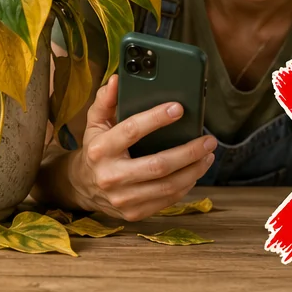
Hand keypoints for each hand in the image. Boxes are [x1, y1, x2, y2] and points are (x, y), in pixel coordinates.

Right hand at [63, 75, 217, 220]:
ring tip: (208, 154)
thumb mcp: (95, 122)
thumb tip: (117, 79)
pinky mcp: (133, 212)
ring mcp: (122, 198)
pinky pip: (167, 200)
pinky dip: (186, 185)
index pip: (131, 131)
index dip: (156, 118)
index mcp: (100, 150)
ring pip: (167, 186)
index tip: (179, 108)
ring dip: (194, 170)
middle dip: (189, 152)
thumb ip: (106, 101)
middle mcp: (110, 176)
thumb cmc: (96, 148)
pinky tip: (196, 171)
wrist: (82, 186)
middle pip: (158, 166)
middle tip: (209, 139)